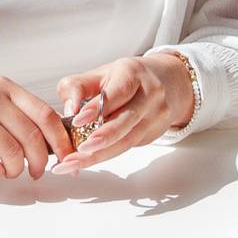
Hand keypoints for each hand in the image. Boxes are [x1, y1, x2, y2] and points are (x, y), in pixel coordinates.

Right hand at [0, 77, 71, 179]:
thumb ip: (16, 111)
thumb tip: (51, 138)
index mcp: (4, 87)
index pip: (44, 114)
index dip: (60, 140)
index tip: (66, 156)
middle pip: (31, 136)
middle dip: (42, 161)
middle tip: (39, 172)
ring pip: (11, 152)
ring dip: (17, 170)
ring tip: (12, 172)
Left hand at [51, 53, 194, 171]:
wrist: (168, 82)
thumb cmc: (127, 78)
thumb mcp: (100, 74)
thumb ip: (78, 86)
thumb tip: (68, 109)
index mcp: (133, 74)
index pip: (116, 93)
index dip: (97, 109)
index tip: (77, 121)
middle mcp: (150, 94)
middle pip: (126, 121)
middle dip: (101, 138)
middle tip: (78, 151)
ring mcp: (156, 116)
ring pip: (127, 140)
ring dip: (99, 154)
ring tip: (73, 163)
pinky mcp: (153, 133)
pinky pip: (128, 146)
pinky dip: (105, 154)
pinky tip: (86, 160)